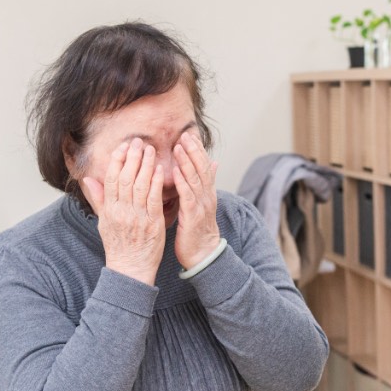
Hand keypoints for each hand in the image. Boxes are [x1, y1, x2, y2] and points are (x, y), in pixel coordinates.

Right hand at [81, 139, 165, 284]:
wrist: (130, 268)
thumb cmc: (118, 246)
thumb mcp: (103, 222)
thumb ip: (98, 199)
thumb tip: (87, 180)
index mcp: (110, 209)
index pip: (111, 179)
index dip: (118, 160)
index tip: (124, 146)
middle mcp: (122, 211)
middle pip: (126, 178)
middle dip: (132, 157)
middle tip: (139, 142)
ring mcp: (137, 216)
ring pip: (140, 185)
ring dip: (146, 165)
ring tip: (151, 150)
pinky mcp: (152, 222)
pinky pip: (154, 199)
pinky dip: (156, 183)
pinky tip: (160, 169)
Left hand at [172, 131, 221, 269]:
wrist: (203, 255)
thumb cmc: (198, 230)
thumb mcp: (203, 204)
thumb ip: (205, 184)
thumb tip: (214, 163)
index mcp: (208, 194)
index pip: (204, 167)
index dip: (198, 151)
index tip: (189, 135)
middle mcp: (207, 197)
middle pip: (202, 169)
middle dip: (193, 151)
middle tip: (184, 135)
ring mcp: (201, 207)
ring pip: (195, 180)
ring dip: (187, 162)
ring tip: (179, 147)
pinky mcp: (193, 217)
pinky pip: (188, 197)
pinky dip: (182, 183)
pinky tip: (176, 172)